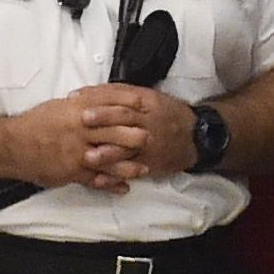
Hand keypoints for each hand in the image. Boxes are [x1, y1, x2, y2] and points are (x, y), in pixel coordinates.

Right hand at [9, 89, 156, 191]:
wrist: (13, 145)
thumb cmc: (36, 123)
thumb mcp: (60, 107)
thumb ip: (82, 104)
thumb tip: (101, 99)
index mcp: (78, 110)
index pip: (110, 103)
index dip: (129, 104)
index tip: (146, 105)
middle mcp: (80, 129)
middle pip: (115, 131)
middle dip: (135, 135)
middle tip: (153, 137)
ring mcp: (78, 152)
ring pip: (110, 158)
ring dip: (129, 164)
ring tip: (145, 168)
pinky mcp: (72, 171)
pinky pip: (96, 179)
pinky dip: (111, 184)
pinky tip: (124, 187)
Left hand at [78, 85, 198, 185]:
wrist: (195, 137)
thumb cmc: (167, 115)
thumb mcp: (151, 98)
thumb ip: (124, 94)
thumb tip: (93, 92)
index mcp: (148, 102)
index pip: (121, 96)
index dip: (98, 96)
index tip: (77, 97)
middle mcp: (149, 122)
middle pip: (125, 118)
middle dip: (103, 118)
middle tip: (81, 119)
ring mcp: (150, 145)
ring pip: (128, 148)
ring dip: (108, 153)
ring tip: (88, 156)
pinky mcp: (150, 164)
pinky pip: (132, 170)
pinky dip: (115, 177)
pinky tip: (99, 181)